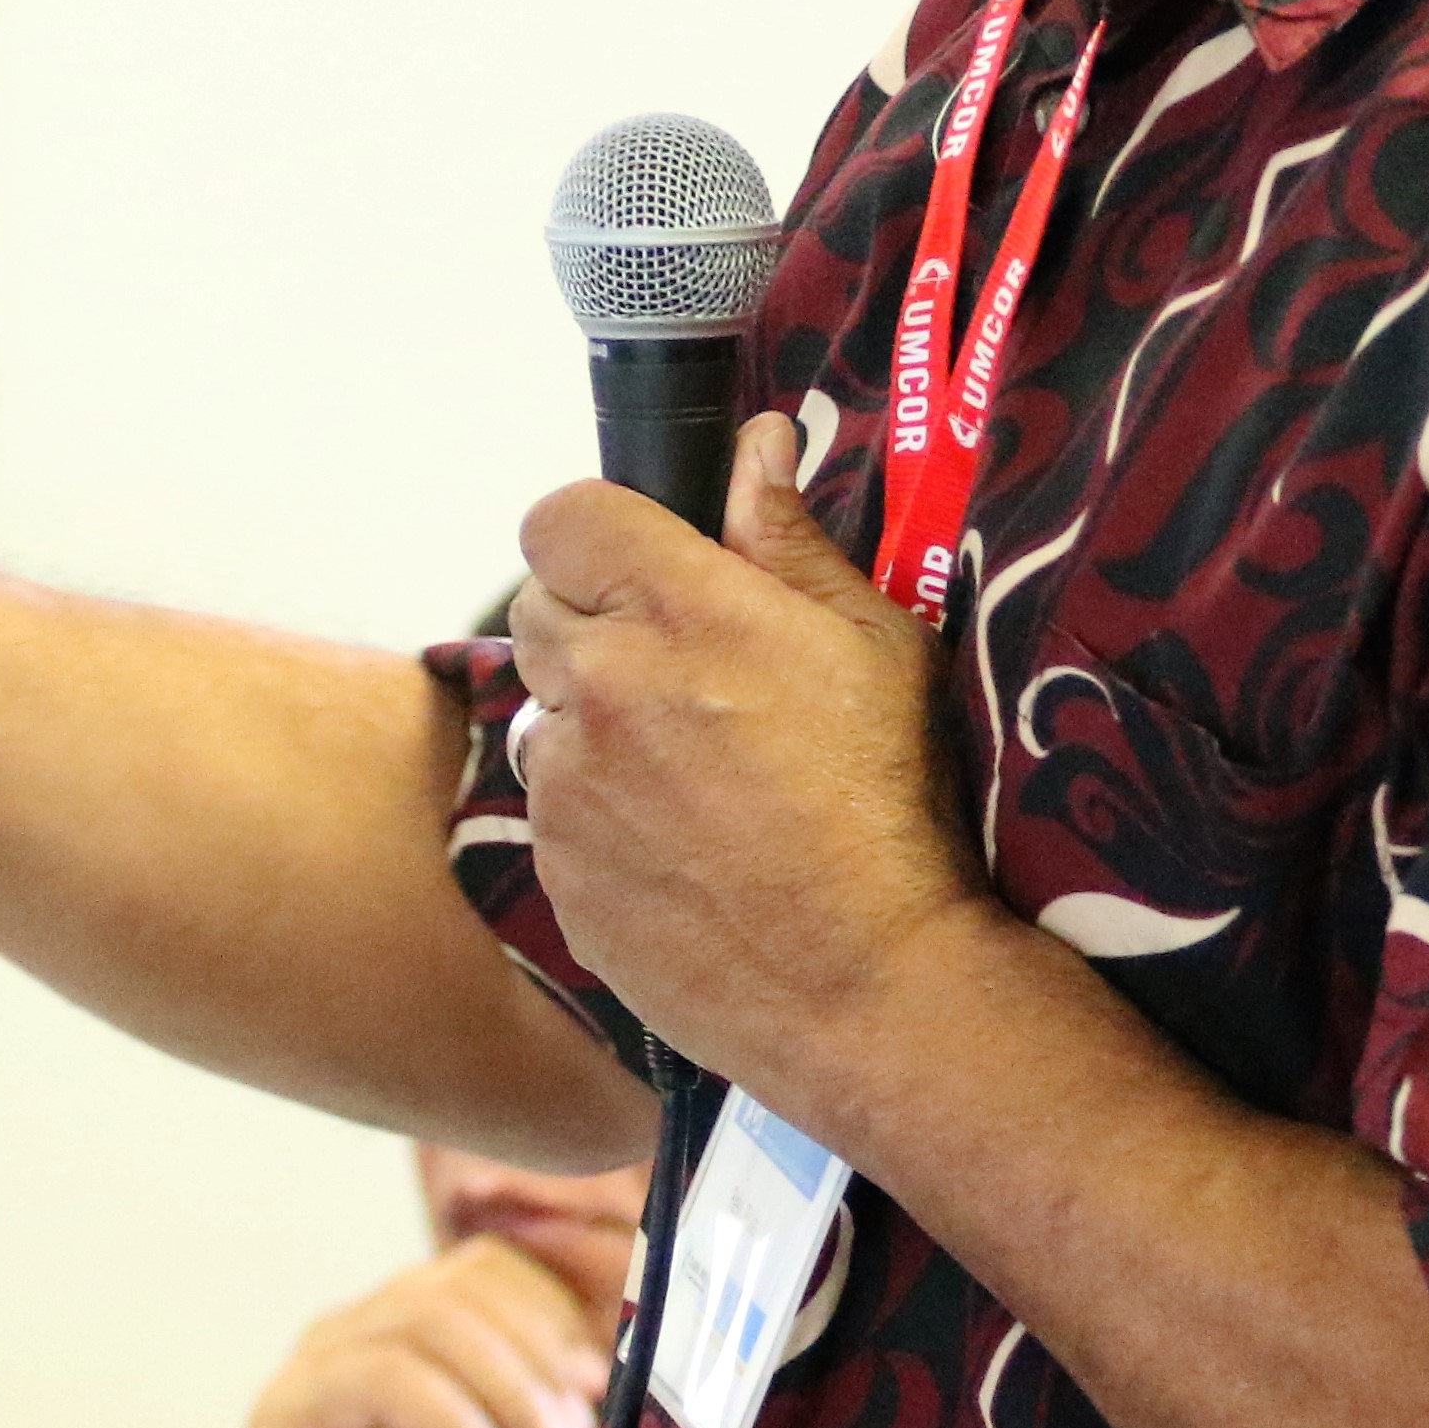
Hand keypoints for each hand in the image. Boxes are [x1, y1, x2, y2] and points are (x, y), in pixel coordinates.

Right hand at [177, 1236, 611, 1427]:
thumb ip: (554, 1414)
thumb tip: (624, 1364)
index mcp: (418, 1327)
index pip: (495, 1267)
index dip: (557, 1314)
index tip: (604, 1383)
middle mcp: (365, 1325)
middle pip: (467, 1280)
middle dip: (541, 1349)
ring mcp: (323, 1360)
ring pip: (429, 1318)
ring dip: (508, 1386)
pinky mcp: (290, 1409)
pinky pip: (381, 1378)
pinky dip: (452, 1419)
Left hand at [508, 412, 979, 1102]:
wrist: (867, 981)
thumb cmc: (889, 800)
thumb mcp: (877, 645)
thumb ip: (791, 539)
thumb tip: (756, 446)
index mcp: (675, 607)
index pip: (560, 515)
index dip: (596, 532)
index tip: (640, 564)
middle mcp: (599, 683)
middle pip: (538, 607)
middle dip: (593, 621)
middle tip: (680, 671)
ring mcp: (567, 784)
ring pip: (544, 716)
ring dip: (593, 724)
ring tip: (690, 774)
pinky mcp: (556, 871)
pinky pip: (553, 813)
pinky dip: (598, 816)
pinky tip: (680, 845)